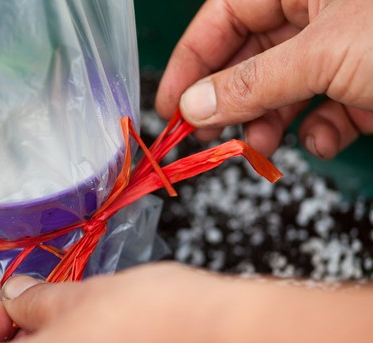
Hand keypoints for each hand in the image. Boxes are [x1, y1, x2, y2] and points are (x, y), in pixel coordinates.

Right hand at [156, 0, 372, 158]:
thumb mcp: (323, 55)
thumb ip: (253, 82)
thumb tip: (195, 105)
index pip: (225, 16)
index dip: (192, 61)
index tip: (172, 105)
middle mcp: (319, 13)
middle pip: (250, 58)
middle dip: (229, 101)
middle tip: (204, 133)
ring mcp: (342, 51)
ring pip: (283, 91)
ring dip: (267, 124)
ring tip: (258, 146)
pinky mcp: (363, 88)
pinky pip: (323, 111)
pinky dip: (318, 133)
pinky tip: (323, 139)